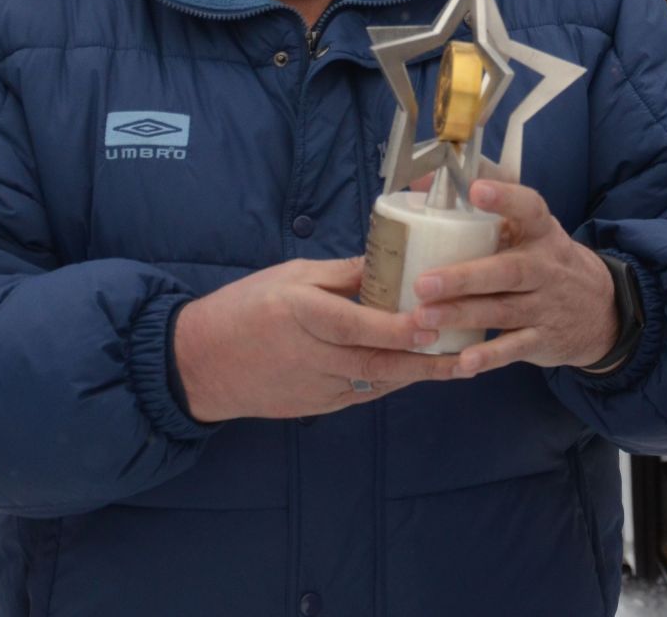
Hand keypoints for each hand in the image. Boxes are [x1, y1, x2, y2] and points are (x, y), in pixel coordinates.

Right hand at [173, 257, 458, 421]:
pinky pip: (361, 395)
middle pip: (376, 364)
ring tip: (458, 366)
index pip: (356, 326)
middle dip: (425, 363)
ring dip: (416, 376)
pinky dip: (391, 384)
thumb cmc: (243, 308)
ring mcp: (315, 387)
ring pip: (375, 384)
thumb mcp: (289, 275)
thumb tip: (389, 259)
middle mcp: (311, 355)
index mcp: (301, 314)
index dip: (397, 328)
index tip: (433, 324)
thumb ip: (341, 273)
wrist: (201, 365)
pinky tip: (418, 374)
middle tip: (465, 357)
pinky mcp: (316, 407)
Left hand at [412, 180, 619, 376]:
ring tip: (424, 317)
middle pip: (508, 271)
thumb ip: (485, 200)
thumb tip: (425, 180)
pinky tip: (461, 363)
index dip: (505, 198)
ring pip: (503, 310)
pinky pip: (513, 349)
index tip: (476, 189)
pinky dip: (488, 357)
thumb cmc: (546, 258)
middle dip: (465, 277)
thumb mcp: (529, 227)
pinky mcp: (543, 340)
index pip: (529, 209)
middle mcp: (546, 268)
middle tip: (424, 282)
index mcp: (542, 232)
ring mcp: (546, 306)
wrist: (603, 310)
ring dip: (462, 315)